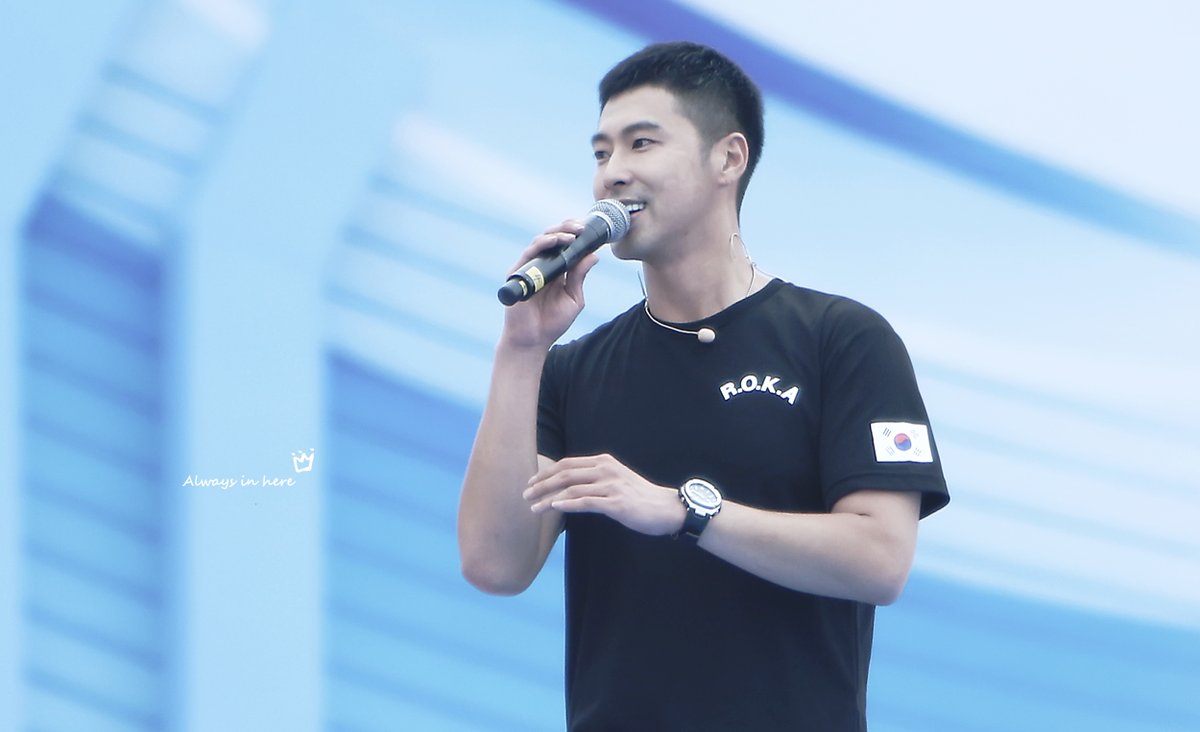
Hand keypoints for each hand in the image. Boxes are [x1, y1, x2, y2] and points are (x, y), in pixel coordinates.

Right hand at [499, 220, 601, 350]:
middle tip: (582, 227)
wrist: (533, 340)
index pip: (565, 245)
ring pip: (541, 240)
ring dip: (558, 233)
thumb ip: (580, 277)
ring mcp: (529, 268)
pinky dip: (543, 243)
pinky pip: (530, 252)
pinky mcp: (518, 272)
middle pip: (553, 237)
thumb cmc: (552, 322)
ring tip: (573, 235)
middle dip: (568, 228)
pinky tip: (556, 241)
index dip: (575, 234)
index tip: (590, 229)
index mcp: (557, 270)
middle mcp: (542, 265)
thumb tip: (594, 255)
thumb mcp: (573, 298)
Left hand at [523, 454, 685, 535]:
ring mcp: (611, 486)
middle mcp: (605, 470)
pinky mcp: (616, 503)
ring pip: (571, 489)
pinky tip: (554, 509)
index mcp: (603, 462)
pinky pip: (586, 502)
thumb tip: (569, 488)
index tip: (530, 481)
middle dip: (541, 484)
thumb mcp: (616, 480)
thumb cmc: (640, 497)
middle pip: (565, 474)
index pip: (567, 464)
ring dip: (548, 499)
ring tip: (534, 508)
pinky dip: (567, 505)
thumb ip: (595, 480)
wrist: (666, 508)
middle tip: (525, 495)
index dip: (546, 472)